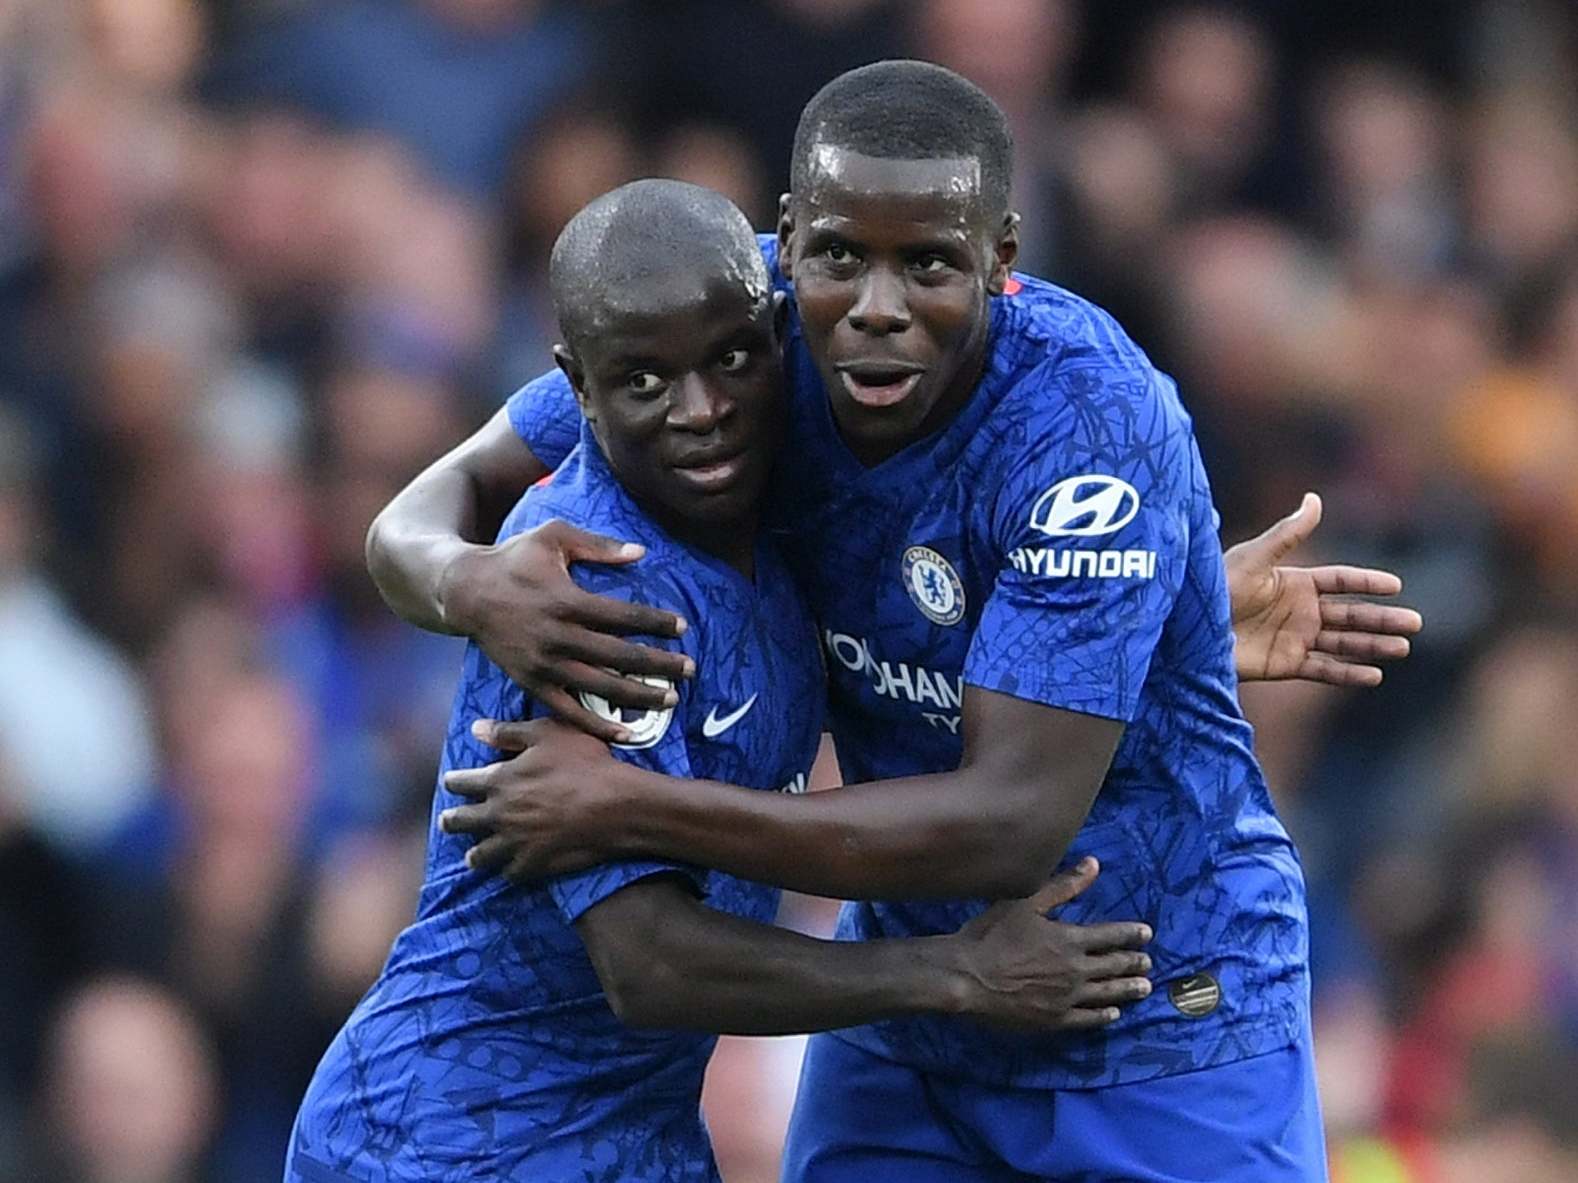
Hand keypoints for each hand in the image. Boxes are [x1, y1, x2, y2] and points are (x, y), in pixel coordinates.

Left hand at [439, 717, 621, 880]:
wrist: (617, 806)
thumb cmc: (586, 763)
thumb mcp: (548, 734)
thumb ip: (508, 732)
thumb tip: (475, 729)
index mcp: (499, 780)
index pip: (459, 782)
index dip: (453, 781)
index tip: (450, 782)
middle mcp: (499, 814)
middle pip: (459, 821)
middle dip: (451, 820)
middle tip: (448, 820)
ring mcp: (515, 843)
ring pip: (479, 854)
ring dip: (474, 853)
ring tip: (472, 855)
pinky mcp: (533, 865)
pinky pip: (509, 873)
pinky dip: (507, 870)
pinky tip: (508, 868)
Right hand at [441, 520, 692, 740]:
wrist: (464, 592)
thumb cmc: (513, 559)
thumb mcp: (553, 537)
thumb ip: (598, 544)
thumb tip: (641, 553)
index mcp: (566, 600)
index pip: (622, 616)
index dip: (655, 623)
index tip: (682, 627)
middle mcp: (557, 636)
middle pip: (618, 655)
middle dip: (658, 664)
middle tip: (690, 670)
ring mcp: (543, 664)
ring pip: (599, 686)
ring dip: (638, 696)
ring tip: (670, 700)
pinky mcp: (531, 682)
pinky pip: (568, 710)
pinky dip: (596, 725)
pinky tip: (625, 732)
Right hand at [945, 858, 1152, 1030]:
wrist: (966, 978)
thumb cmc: (992, 936)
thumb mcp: (1025, 902)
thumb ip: (1063, 886)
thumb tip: (1094, 864)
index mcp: (1070, 939)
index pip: (1111, 935)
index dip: (1131, 934)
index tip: (1147, 933)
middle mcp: (1076, 970)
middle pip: (1114, 966)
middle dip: (1134, 963)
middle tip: (1148, 963)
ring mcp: (1067, 998)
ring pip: (1107, 994)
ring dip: (1127, 989)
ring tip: (1144, 988)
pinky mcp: (1054, 1020)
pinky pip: (1088, 1019)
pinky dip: (1104, 1016)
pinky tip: (1114, 1015)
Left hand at [1227, 492, 1422, 686]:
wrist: (1191, 630)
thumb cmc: (1216, 589)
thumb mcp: (1254, 557)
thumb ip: (1288, 533)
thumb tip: (1315, 499)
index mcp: (1294, 582)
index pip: (1340, 581)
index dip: (1367, 582)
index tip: (1397, 585)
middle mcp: (1299, 611)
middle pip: (1350, 614)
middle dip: (1382, 618)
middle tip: (1416, 623)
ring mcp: (1294, 638)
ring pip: (1343, 643)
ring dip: (1373, 645)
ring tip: (1403, 647)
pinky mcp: (1285, 665)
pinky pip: (1324, 669)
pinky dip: (1348, 673)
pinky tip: (1374, 674)